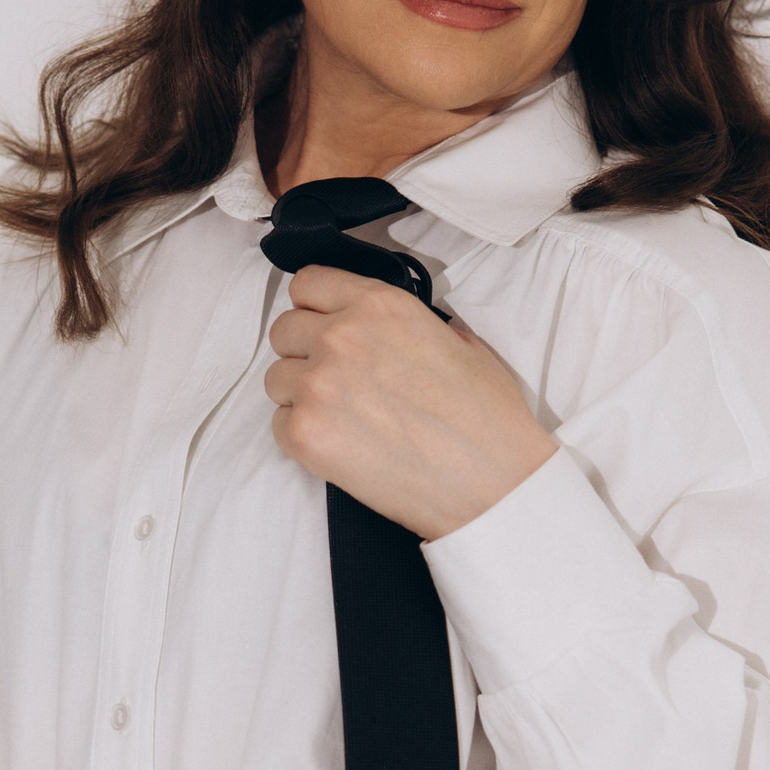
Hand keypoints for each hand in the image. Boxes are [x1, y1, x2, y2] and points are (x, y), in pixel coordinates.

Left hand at [264, 266, 557, 540]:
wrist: (493, 484)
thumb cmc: (487, 420)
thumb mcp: (459, 342)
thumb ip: (406, 325)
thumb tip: (384, 332)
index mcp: (380, 306)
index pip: (308, 284)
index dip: (315, 308)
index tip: (323, 325)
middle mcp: (342, 336)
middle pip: (284, 330)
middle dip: (305, 352)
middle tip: (336, 381)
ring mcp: (318, 385)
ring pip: (276, 379)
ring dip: (300, 395)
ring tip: (343, 419)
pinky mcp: (306, 434)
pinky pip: (279, 424)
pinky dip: (303, 436)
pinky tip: (343, 446)